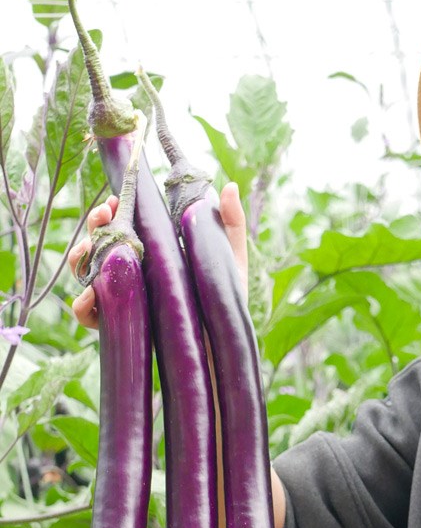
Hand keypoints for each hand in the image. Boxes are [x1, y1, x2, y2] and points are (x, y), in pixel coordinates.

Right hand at [69, 182, 248, 328]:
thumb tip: (229, 185)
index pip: (125, 222)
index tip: (115, 200)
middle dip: (95, 225)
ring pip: (88, 271)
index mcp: (154, 249)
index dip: (114, 210)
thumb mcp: (231, 259)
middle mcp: (134, 270)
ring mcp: (125, 296)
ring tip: (88, 251)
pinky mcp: (122, 325)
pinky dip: (83, 305)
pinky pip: (91, 315)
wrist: (224, 342)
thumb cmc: (226, 300)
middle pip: (101, 241)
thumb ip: (231, 223)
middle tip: (103, 216)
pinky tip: (89, 297)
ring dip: (81, 257)